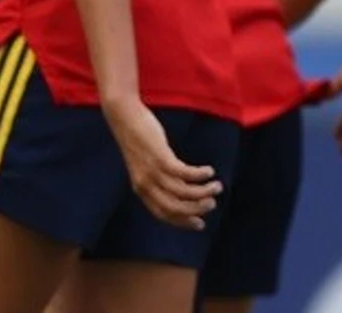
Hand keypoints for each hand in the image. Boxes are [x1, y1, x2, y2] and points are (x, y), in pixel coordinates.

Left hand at [103, 99, 221, 229]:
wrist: (124, 118)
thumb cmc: (138, 139)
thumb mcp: (147, 164)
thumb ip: (161, 179)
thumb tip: (183, 189)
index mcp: (141, 189)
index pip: (163, 214)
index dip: (183, 221)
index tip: (201, 223)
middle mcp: (146, 185)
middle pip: (174, 208)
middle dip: (196, 209)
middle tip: (212, 204)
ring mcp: (152, 172)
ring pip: (182, 192)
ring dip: (203, 192)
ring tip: (217, 186)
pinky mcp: (160, 158)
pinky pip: (184, 173)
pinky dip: (199, 175)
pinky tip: (209, 171)